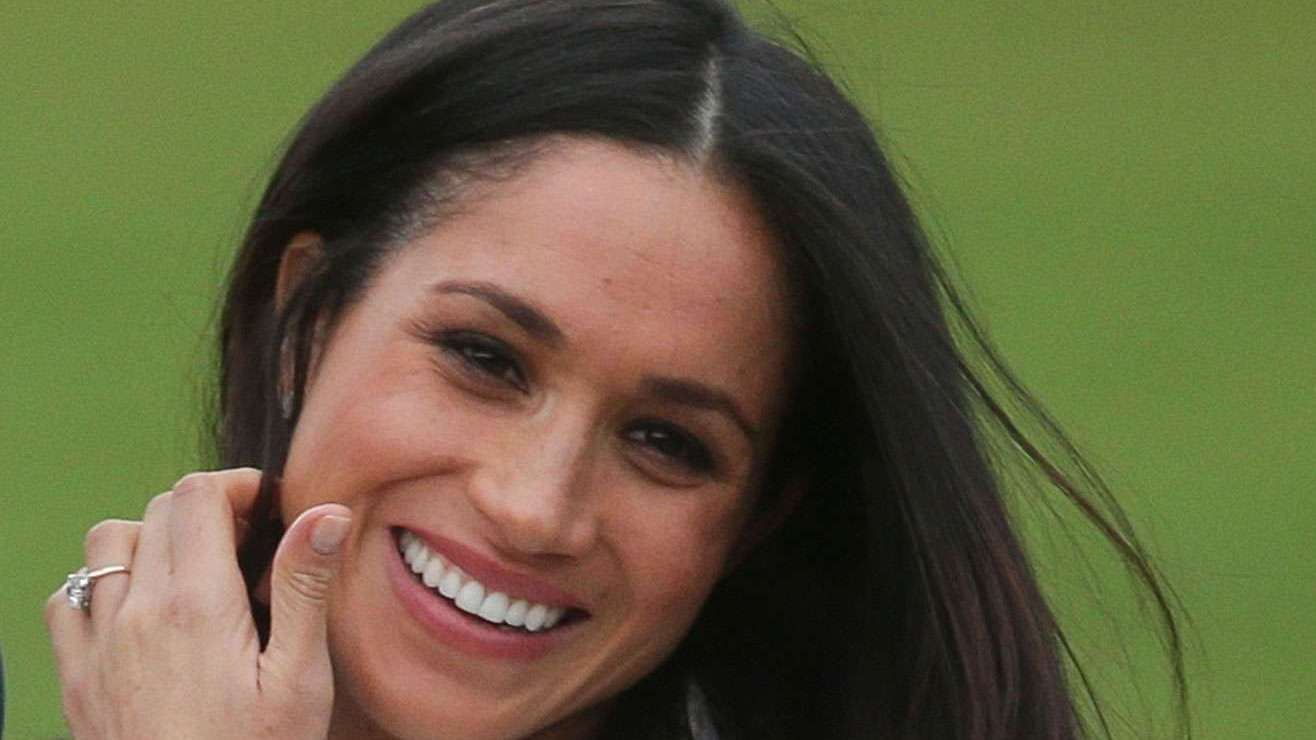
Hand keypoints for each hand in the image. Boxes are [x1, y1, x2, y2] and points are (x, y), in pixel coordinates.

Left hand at [45, 468, 351, 739]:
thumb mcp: (298, 678)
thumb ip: (302, 588)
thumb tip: (323, 513)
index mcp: (197, 606)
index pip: (198, 496)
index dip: (236, 485)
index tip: (267, 505)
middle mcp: (137, 614)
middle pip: (157, 511)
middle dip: (204, 509)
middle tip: (245, 543)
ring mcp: (98, 646)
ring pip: (105, 544)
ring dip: (148, 539)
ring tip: (191, 571)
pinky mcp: (77, 680)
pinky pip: (67, 601)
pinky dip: (98, 587)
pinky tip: (137, 612)